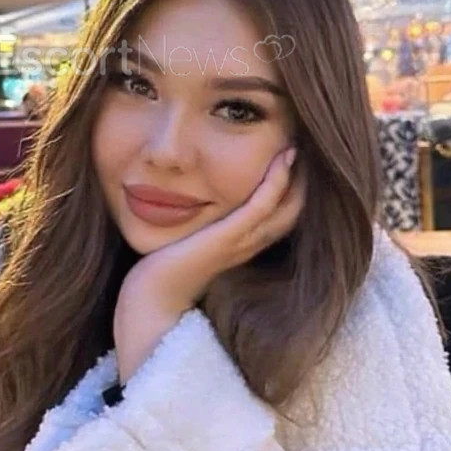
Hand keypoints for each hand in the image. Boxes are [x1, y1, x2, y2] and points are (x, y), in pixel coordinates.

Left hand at [113, 147, 304, 380]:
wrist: (148, 303)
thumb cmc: (163, 273)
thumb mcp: (190, 241)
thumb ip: (201, 225)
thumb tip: (194, 198)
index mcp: (242, 247)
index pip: (281, 217)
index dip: (292, 190)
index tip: (291, 159)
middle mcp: (249, 246)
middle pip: (293, 212)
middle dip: (302, 181)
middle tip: (301, 148)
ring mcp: (240, 243)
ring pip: (286, 208)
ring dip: (295, 176)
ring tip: (296, 147)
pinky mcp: (226, 240)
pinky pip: (261, 206)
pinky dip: (276, 181)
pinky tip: (282, 159)